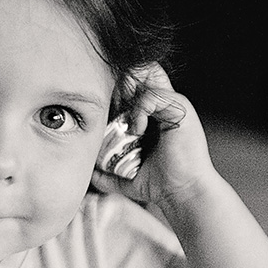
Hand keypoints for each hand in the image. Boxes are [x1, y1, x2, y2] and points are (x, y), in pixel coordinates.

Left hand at [92, 63, 217, 210]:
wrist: (182, 194)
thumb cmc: (160, 184)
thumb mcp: (126, 177)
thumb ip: (105, 174)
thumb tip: (85, 173)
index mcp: (154, 115)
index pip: (133, 85)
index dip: (115, 89)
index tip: (103, 108)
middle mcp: (165, 105)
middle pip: (141, 72)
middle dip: (121, 85)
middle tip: (111, 107)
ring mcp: (174, 104)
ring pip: (147, 78)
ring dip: (129, 95)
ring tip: (125, 120)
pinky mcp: (181, 109)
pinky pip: (153, 95)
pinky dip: (140, 109)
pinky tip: (137, 129)